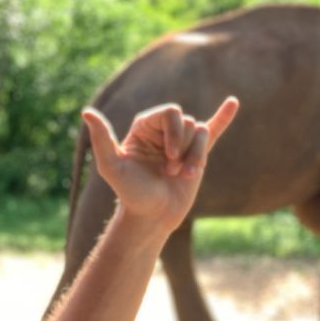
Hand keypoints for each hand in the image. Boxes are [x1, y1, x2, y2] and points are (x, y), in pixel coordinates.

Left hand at [82, 97, 238, 235]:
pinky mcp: (197, 155)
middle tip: (171, 170)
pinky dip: (223, 116)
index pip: (170, 112)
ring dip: (195, 156)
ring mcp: (181, 142)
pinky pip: (213, 130)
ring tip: (184, 175)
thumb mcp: (112, 166)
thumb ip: (102, 139)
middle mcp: (163, 131)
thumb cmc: (130, 193)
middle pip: (187, 122)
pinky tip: (233, 103)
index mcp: (145, 126)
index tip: (168, 157)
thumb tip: (87, 111)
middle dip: (183, 146)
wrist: (152, 217)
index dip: (174, 133)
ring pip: (201, 133)